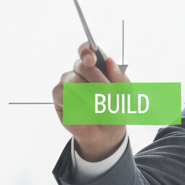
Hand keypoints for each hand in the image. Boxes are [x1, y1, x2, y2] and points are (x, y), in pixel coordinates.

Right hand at [52, 42, 129, 160]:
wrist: (106, 133)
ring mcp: (67, 82)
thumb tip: (109, 61)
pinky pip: (64, 94)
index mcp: (96, 66)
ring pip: (73, 81)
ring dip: (89, 96)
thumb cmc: (114, 110)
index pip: (87, 50)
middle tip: (108, 95)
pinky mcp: (58, 96)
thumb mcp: (125, 95)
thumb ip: (120, 78)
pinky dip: (77, 104)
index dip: (87, 51)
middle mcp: (80, 71)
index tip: (93, 59)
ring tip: (99, 107)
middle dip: (98, 80)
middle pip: (82, 65)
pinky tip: (84, 111)